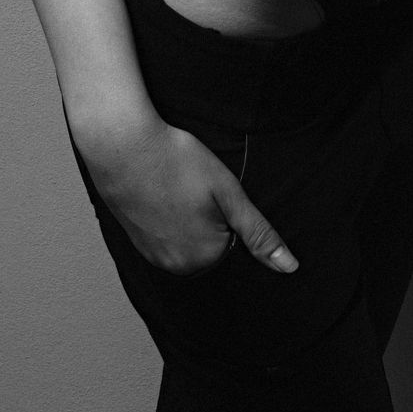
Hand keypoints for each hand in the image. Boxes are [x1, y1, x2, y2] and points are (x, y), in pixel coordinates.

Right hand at [78, 112, 298, 275]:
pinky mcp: (132, 240)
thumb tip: (290, 268)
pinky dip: (162, 216)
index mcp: (204, 258)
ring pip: (183, 237)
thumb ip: (259, 233)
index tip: (208, 188)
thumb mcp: (228, 192)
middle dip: (205, 216)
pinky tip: (157, 190)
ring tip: (172, 186)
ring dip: (183, 216)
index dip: (224, 208)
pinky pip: (161, 234)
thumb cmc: (177, 160)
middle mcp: (175, 266)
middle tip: (190, 183)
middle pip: (207, 242)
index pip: (232, 238)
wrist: (122, 143)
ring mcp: (150, 255)